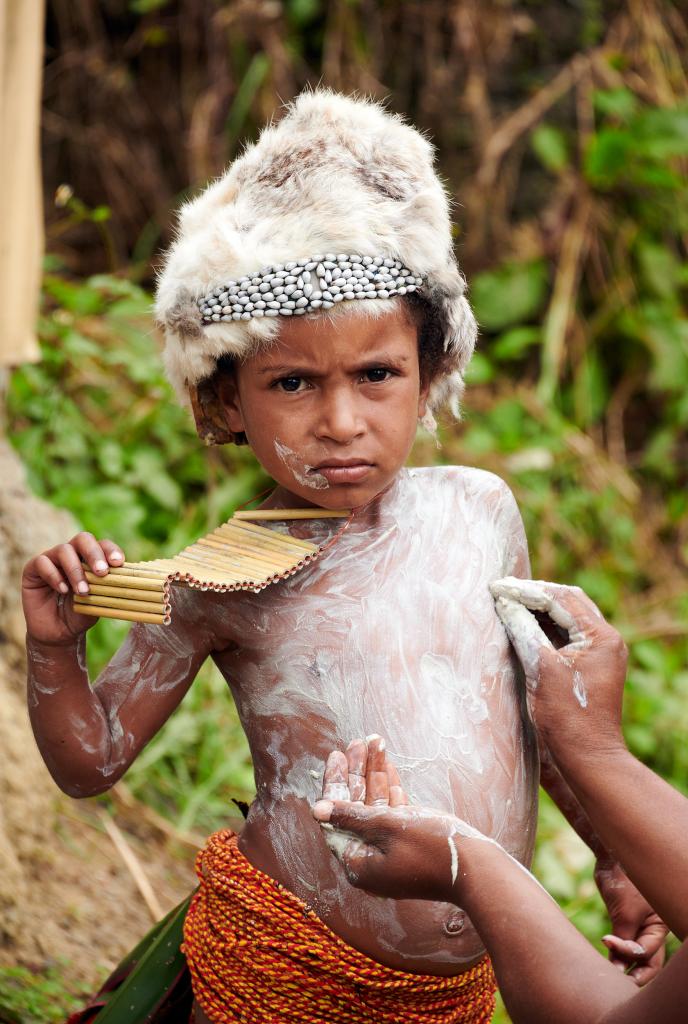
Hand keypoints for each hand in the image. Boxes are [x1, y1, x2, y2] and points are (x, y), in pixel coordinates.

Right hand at [22, 532, 124, 645]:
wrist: (58, 634)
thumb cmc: (81, 615)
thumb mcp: (98, 603)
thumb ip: (107, 590)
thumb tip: (124, 581)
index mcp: (91, 559)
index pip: (103, 545)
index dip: (111, 551)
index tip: (118, 563)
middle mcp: (72, 554)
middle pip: (83, 539)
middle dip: (94, 554)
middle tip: (102, 572)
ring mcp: (52, 560)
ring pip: (63, 550)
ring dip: (75, 570)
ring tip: (82, 591)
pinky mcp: (33, 569)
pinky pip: (42, 562)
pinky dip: (54, 575)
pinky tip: (63, 589)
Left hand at [313, 735, 486, 902]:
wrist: (476, 870)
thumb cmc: (431, 848)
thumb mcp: (388, 826)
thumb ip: (352, 815)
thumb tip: (317, 810)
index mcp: (359, 862)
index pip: (337, 816)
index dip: (336, 783)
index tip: (336, 757)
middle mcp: (371, 858)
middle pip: (355, 808)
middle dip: (356, 773)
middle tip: (354, 744)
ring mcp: (391, 851)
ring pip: (376, 805)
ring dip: (374, 774)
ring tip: (374, 742)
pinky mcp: (408, 844)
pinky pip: (393, 812)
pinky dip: (390, 788)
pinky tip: (387, 764)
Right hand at [490, 578, 627, 760]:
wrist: (587, 758)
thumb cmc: (567, 718)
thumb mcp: (541, 669)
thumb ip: (525, 631)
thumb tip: (505, 603)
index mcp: (600, 637)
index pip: (561, 599)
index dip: (527, 591)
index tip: (497, 587)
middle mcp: (605, 639)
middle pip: (568, 602)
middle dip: (535, 594)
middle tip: (502, 590)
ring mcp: (599, 652)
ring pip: (567, 616)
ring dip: (539, 608)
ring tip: (508, 602)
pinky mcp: (589, 665)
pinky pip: (565, 634)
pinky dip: (544, 626)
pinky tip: (521, 623)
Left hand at [595, 859, 667, 985]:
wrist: (611, 856)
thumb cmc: (623, 881)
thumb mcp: (625, 913)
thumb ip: (623, 941)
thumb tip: (617, 968)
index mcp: (661, 926)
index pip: (648, 953)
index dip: (629, 953)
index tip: (607, 941)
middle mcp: (653, 929)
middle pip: (650, 962)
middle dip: (636, 975)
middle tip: (620, 985)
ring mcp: (640, 926)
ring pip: (637, 955)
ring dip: (624, 964)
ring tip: (610, 974)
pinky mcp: (625, 921)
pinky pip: (624, 943)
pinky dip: (616, 951)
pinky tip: (607, 957)